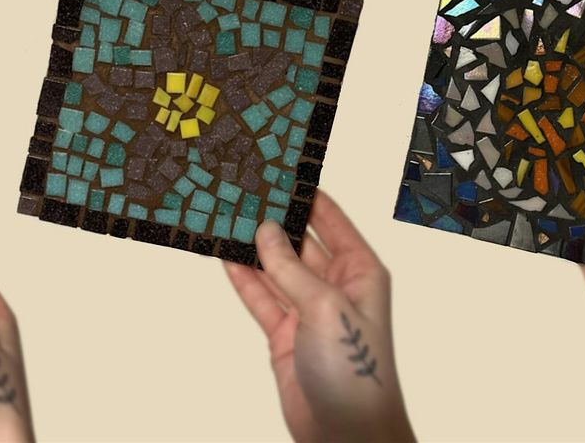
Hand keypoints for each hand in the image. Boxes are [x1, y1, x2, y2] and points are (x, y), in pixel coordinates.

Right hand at [224, 191, 414, 441]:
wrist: (346, 433)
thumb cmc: (356, 371)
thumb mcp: (325, 308)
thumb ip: (291, 268)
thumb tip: (264, 231)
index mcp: (360, 271)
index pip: (331, 219)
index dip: (306, 193)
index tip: (279, 168)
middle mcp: (336, 285)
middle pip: (299, 240)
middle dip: (272, 218)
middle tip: (242, 188)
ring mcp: (308, 310)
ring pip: (275, 267)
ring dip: (252, 246)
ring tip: (225, 215)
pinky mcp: (285, 334)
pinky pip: (260, 297)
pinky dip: (243, 278)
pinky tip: (224, 255)